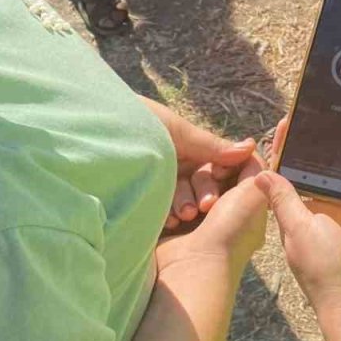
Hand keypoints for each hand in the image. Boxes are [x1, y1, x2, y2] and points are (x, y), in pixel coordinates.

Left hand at [143, 98, 257, 229]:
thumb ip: (210, 144)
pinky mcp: (139, 195)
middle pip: (198, 186)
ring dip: (181, 207)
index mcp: (186, 147)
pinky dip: (163, 214)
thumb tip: (249, 148)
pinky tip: (164, 221)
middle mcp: (174, 164)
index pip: (212, 168)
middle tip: (197, 208)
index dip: (215, 181)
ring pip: (179, 200)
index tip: (216, 196)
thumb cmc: (134, 119)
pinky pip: (158, 207)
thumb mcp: (175, 130)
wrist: (91, 124)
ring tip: (178, 215)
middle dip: (199, 196)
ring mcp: (156, 180)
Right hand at [157, 162, 269, 277]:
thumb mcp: (252, 193)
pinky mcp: (169, 221)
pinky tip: (173, 221)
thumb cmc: (228, 232)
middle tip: (207, 205)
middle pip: (202, 172)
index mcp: (241, 201)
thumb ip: (255, 166)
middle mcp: (218, 208)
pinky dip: (168, 205)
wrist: (192, 267)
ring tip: (187, 216)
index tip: (219, 170)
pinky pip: (164, 196)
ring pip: (181, 182)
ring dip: (183, 196)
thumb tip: (249, 147)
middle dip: (202, 183)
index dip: (221, 164)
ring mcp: (192, 216)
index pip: (226, 167)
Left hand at [257, 118, 340, 312]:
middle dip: (329, 148)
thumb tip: (260, 173)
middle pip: (327, 173)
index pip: (290, 175)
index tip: (288, 122)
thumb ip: (284, 199)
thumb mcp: (297, 229)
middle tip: (332, 116)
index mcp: (299, 215)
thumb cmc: (321, 270)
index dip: (288, 150)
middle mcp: (326, 213)